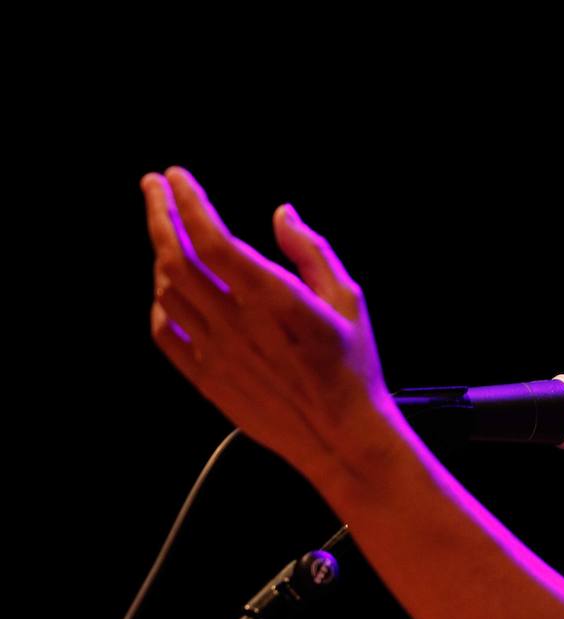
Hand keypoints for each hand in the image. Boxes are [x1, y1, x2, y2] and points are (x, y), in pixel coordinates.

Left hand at [141, 167, 393, 482]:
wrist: (342, 437)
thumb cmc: (352, 368)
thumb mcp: (349, 299)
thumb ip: (312, 251)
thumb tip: (282, 215)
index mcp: (274, 298)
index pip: (212, 238)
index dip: (187, 202)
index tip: (176, 178)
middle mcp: (237, 322)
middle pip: (176, 258)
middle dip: (159, 215)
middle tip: (153, 189)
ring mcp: (216, 352)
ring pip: (167, 292)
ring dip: (161, 256)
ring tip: (169, 238)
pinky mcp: (207, 379)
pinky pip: (165, 334)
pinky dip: (159, 304)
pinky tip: (169, 293)